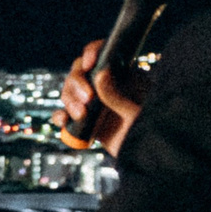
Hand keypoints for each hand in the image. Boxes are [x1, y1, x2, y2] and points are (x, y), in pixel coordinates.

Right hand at [57, 37, 145, 155]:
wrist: (145, 159)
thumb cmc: (149, 134)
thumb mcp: (134, 113)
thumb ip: (116, 94)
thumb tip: (100, 73)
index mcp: (124, 75)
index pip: (104, 53)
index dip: (92, 53)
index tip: (90, 64)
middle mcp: (106, 85)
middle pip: (80, 72)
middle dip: (77, 83)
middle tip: (87, 100)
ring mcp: (95, 102)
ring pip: (69, 91)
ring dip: (69, 101)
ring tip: (80, 116)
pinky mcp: (85, 119)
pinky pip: (65, 113)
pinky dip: (61, 117)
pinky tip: (64, 122)